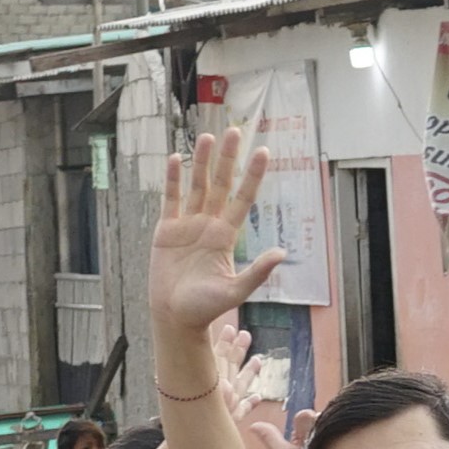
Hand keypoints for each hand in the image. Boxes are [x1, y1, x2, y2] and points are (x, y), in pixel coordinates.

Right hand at [147, 126, 283, 349]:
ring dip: (201, 162)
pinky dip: (173, 180)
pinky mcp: (166, 230)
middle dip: (227, 158)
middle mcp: (208, 225)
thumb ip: (258, 272)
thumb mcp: (235, 290)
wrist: (175, 317)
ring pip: (196, 186)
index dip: (253, 175)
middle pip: (219, 184)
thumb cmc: (205, 308)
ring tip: (207, 137)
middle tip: (234, 131)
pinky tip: (177, 159)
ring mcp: (187, 225)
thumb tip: (282, 253)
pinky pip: (170, 199)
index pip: (242, 198)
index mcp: (226, 236)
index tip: (263, 152)